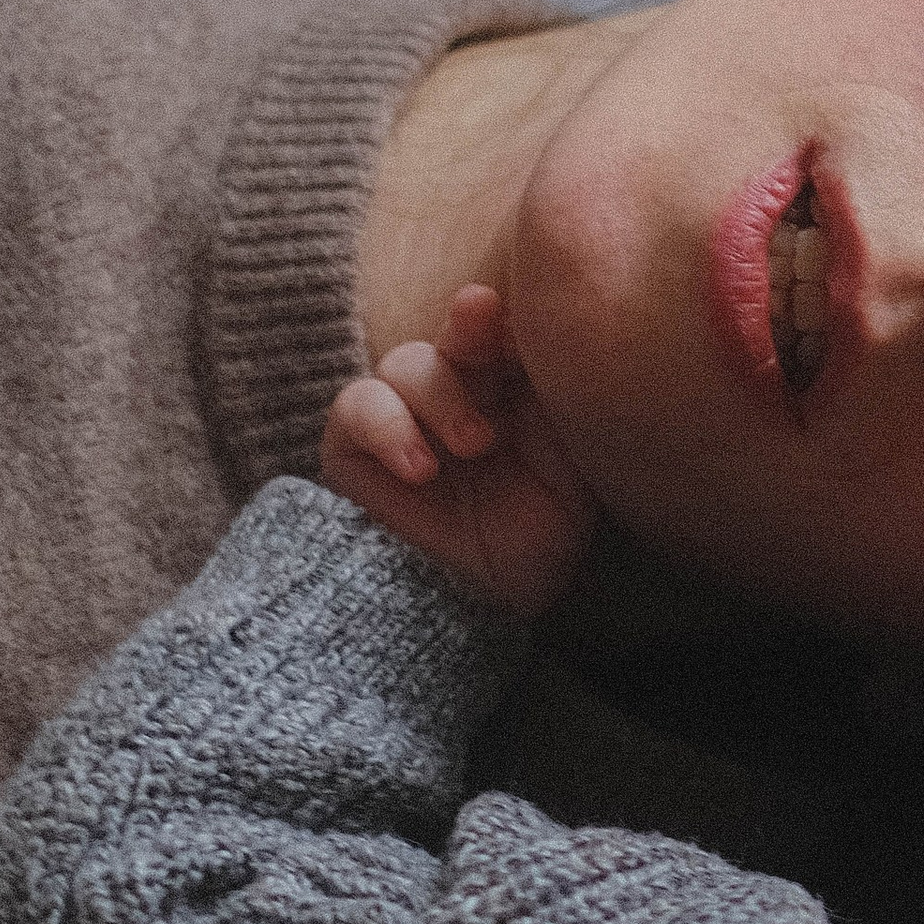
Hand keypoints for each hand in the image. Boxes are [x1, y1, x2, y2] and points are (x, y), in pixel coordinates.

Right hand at [321, 286, 599, 617]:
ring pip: (408, 362)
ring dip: (441, 396)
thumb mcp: (570, 472)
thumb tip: (555, 342)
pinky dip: (388, 426)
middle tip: (484, 319)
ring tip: (475, 445)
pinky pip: (357, 405)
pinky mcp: (353, 441)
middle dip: (472, 324)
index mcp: (514, 384)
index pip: (511, 332)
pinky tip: (420, 468)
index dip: (516, 323)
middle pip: (459, 331)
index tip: (532, 329)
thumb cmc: (533, 537)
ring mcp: (404, 411)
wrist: (480, 604)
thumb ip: (561, 407)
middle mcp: (459, 387)